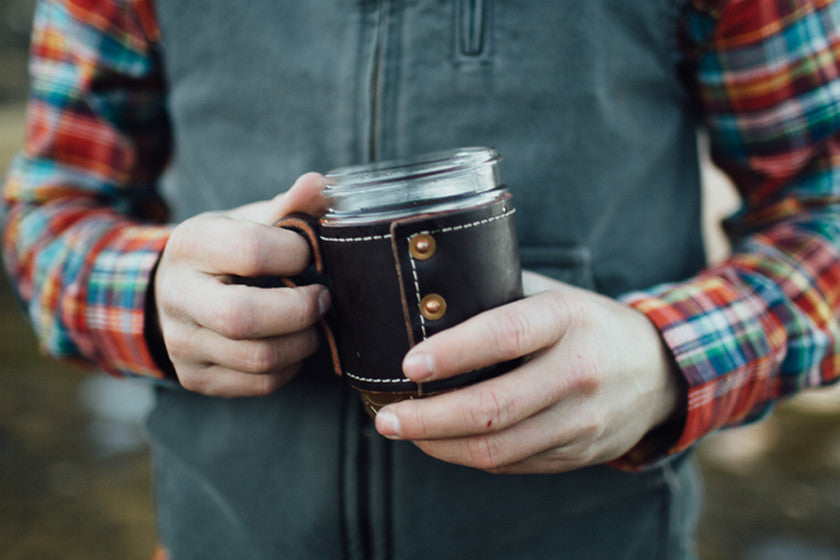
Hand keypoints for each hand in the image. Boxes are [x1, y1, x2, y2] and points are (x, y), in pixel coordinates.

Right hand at [153, 173, 329, 396]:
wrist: (171, 291)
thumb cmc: (223, 251)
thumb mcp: (247, 220)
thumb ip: (288, 205)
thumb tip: (321, 183)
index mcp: (191, 245)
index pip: (250, 250)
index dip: (294, 253)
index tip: (306, 253)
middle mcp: (177, 296)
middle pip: (244, 317)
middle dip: (300, 310)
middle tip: (322, 297)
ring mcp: (182, 343)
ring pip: (258, 358)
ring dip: (303, 342)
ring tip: (312, 322)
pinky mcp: (197, 377)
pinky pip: (259, 384)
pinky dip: (290, 367)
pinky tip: (292, 344)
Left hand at [374, 271, 683, 472]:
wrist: (658, 371)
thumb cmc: (586, 324)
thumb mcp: (553, 295)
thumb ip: (499, 295)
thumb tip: (425, 301)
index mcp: (567, 319)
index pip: (504, 334)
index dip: (453, 352)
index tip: (408, 364)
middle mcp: (578, 372)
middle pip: (493, 408)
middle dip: (429, 418)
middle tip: (385, 418)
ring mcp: (582, 420)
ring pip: (498, 448)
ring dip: (440, 445)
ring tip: (402, 430)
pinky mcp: (578, 452)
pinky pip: (512, 463)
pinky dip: (467, 456)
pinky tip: (441, 443)